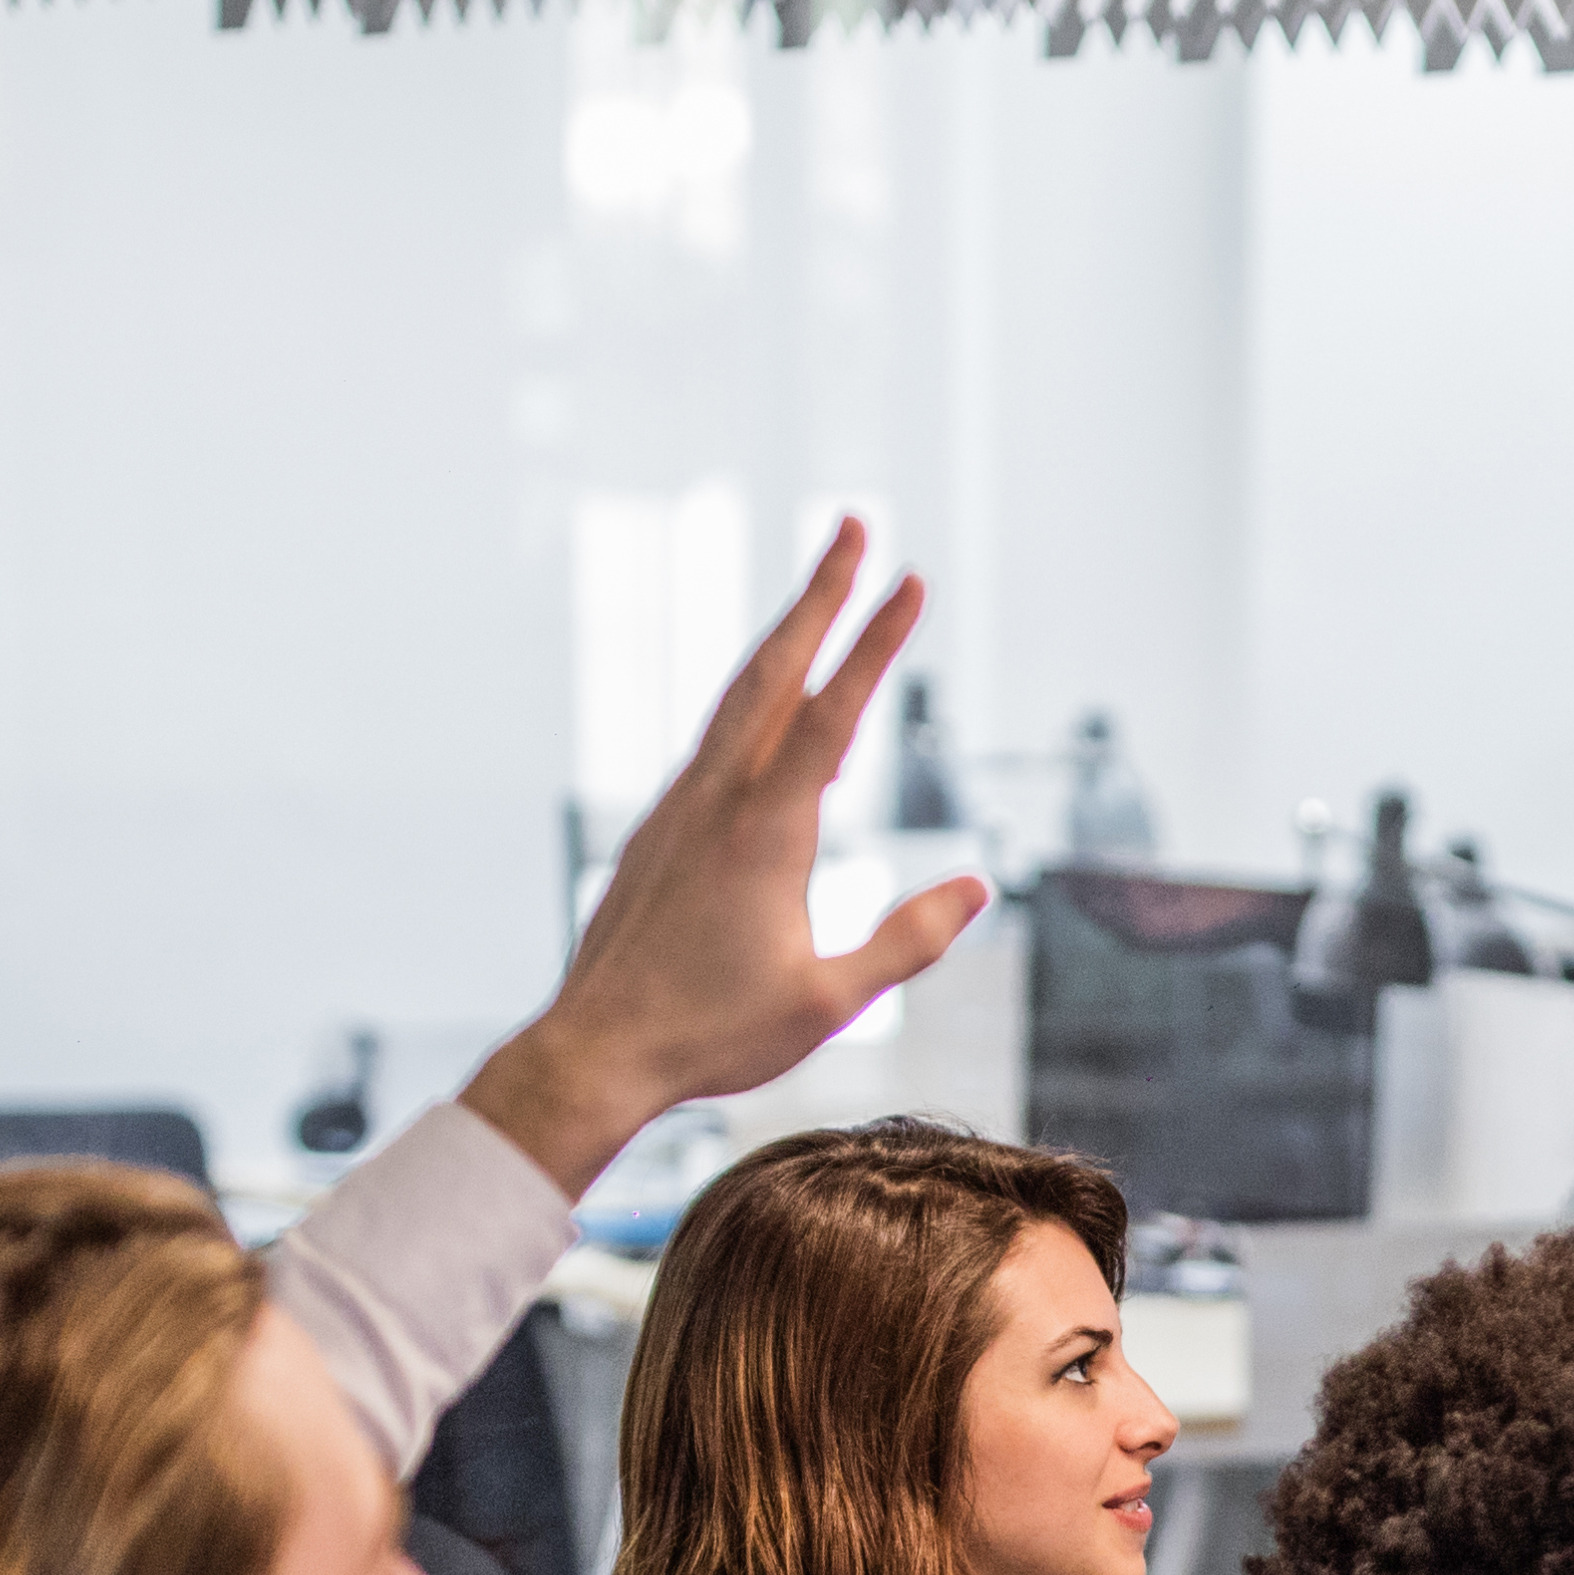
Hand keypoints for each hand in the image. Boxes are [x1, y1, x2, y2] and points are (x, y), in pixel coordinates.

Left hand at [463, 524, 959, 1192]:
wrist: (596, 1050)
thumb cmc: (712, 1034)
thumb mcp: (831, 1001)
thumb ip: (908, 941)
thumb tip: (976, 890)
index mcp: (765, 830)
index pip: (832, 712)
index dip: (876, 641)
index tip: (910, 579)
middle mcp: (716, 798)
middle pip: (773, 669)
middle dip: (820, 593)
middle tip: (854, 525)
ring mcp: (680, 807)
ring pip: (737, 697)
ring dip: (785, 638)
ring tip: (824, 597)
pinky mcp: (661, 828)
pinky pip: (718, 743)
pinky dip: (758, 703)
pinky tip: (781, 714)